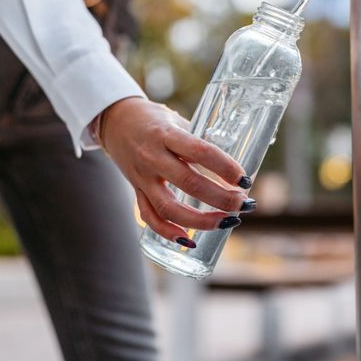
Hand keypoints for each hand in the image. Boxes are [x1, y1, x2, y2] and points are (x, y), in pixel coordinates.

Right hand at [100, 97, 252, 244]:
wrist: (115, 120)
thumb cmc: (154, 119)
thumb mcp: (176, 120)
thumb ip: (199, 140)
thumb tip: (234, 163)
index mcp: (166, 135)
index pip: (200, 152)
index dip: (225, 167)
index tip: (245, 179)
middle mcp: (152, 157)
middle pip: (190, 184)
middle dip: (222, 198)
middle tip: (244, 204)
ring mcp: (142, 177)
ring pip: (169, 207)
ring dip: (201, 221)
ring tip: (227, 222)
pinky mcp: (136, 190)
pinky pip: (150, 216)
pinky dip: (169, 232)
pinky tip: (189, 241)